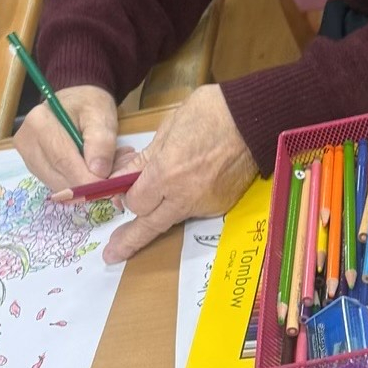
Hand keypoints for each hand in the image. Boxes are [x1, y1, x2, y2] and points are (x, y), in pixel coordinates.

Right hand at [15, 84, 121, 192]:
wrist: (75, 102)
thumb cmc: (88, 104)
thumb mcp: (101, 114)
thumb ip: (101, 141)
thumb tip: (98, 172)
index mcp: (40, 123)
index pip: (63, 161)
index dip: (87, 180)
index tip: (110, 187)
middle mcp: (27, 142)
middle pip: (58, 177)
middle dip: (88, 185)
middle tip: (115, 181)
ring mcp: (28, 156)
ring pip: (58, 185)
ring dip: (83, 187)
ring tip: (106, 172)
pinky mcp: (33, 167)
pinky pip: (56, 183)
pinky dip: (76, 184)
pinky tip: (90, 173)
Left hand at [101, 86, 256, 264]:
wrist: (255, 118)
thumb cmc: (210, 113)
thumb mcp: (168, 129)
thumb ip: (144, 160)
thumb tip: (122, 178)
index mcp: (166, 173)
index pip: (135, 203)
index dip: (127, 196)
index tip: (124, 191)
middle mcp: (184, 196)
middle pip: (149, 226)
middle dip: (128, 240)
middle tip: (112, 254)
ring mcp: (206, 204)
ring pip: (173, 218)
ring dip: (160, 214)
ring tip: (154, 206)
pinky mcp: (221, 206)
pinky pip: (194, 210)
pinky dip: (184, 202)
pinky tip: (188, 184)